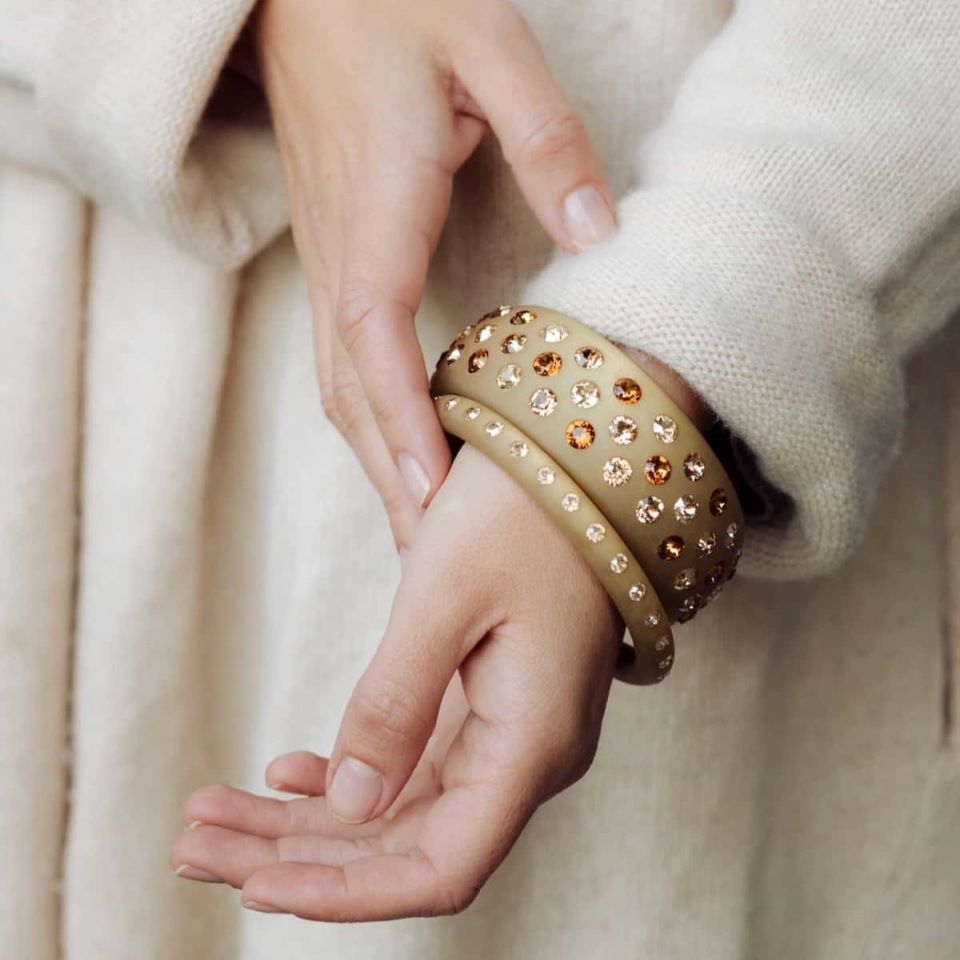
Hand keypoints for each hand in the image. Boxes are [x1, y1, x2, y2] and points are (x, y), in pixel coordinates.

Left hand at [171, 442, 622, 918]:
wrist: (583, 464)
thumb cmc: (525, 511)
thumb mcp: (444, 593)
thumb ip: (395, 703)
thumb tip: (346, 804)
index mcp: (530, 742)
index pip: (439, 869)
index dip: (345, 894)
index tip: (253, 887)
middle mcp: (527, 754)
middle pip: (404, 846)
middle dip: (296, 855)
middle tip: (193, 843)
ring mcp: (509, 730)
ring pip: (399, 808)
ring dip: (305, 819)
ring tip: (214, 815)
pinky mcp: (489, 701)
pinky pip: (413, 762)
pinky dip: (345, 772)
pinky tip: (286, 771)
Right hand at [255, 0, 616, 549]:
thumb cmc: (389, 4)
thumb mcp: (486, 43)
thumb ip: (546, 137)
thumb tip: (600, 234)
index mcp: (378, 205)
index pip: (375, 334)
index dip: (400, 421)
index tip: (434, 494)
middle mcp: (341, 249)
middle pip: (348, 388)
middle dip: (386, 474)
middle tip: (428, 560)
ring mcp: (327, 257)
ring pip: (337, 383)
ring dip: (373, 459)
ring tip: (414, 529)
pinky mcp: (332, 255)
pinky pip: (341, 358)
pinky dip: (367, 419)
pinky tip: (397, 450)